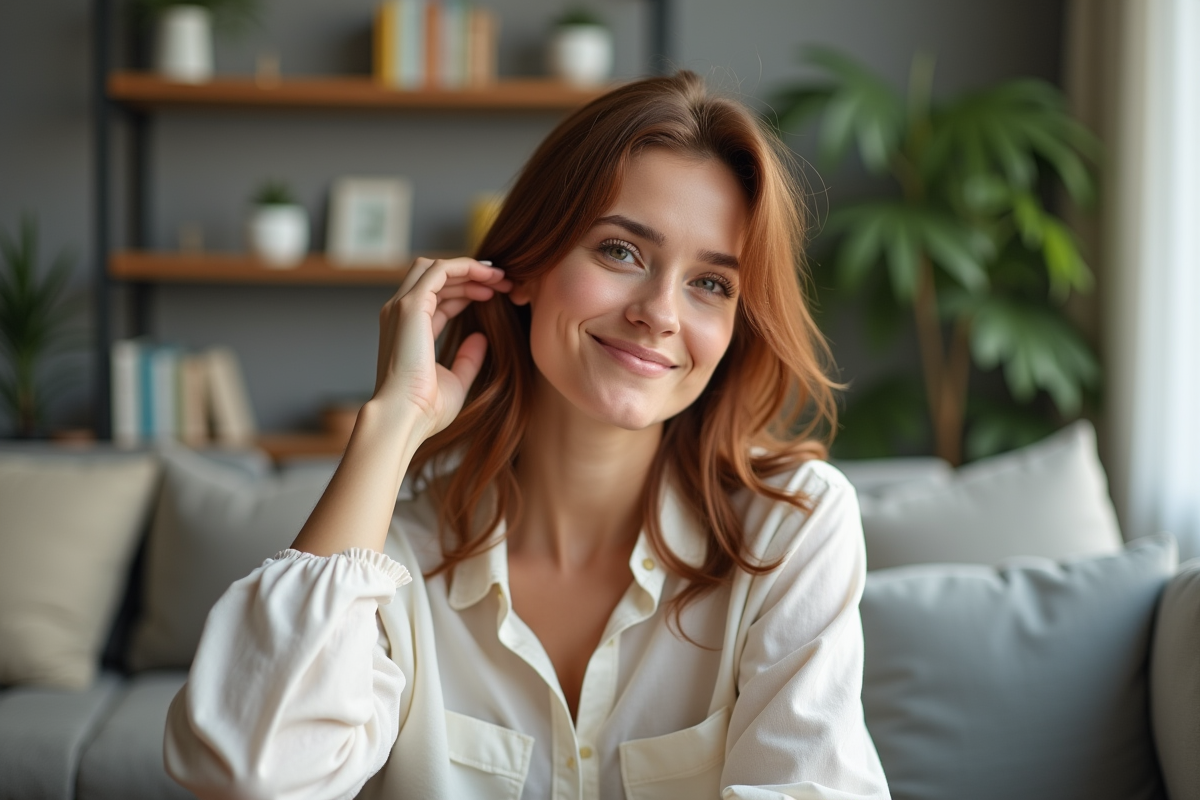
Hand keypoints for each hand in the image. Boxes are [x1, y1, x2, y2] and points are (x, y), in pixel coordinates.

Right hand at [371, 256, 510, 439]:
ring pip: (435, 268)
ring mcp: (402, 307)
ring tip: (501, 278)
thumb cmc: (426, 409)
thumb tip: (480, 338)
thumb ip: (467, 359)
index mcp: (407, 331)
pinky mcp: (410, 306)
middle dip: (469, 275)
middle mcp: (400, 314)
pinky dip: (465, 267)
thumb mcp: (455, 381)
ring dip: (470, 268)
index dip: (466, 291)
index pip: (436, 298)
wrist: (405, 417)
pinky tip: (489, 276)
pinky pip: (439, 271)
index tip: (495, 294)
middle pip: (434, 277)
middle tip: (503, 281)